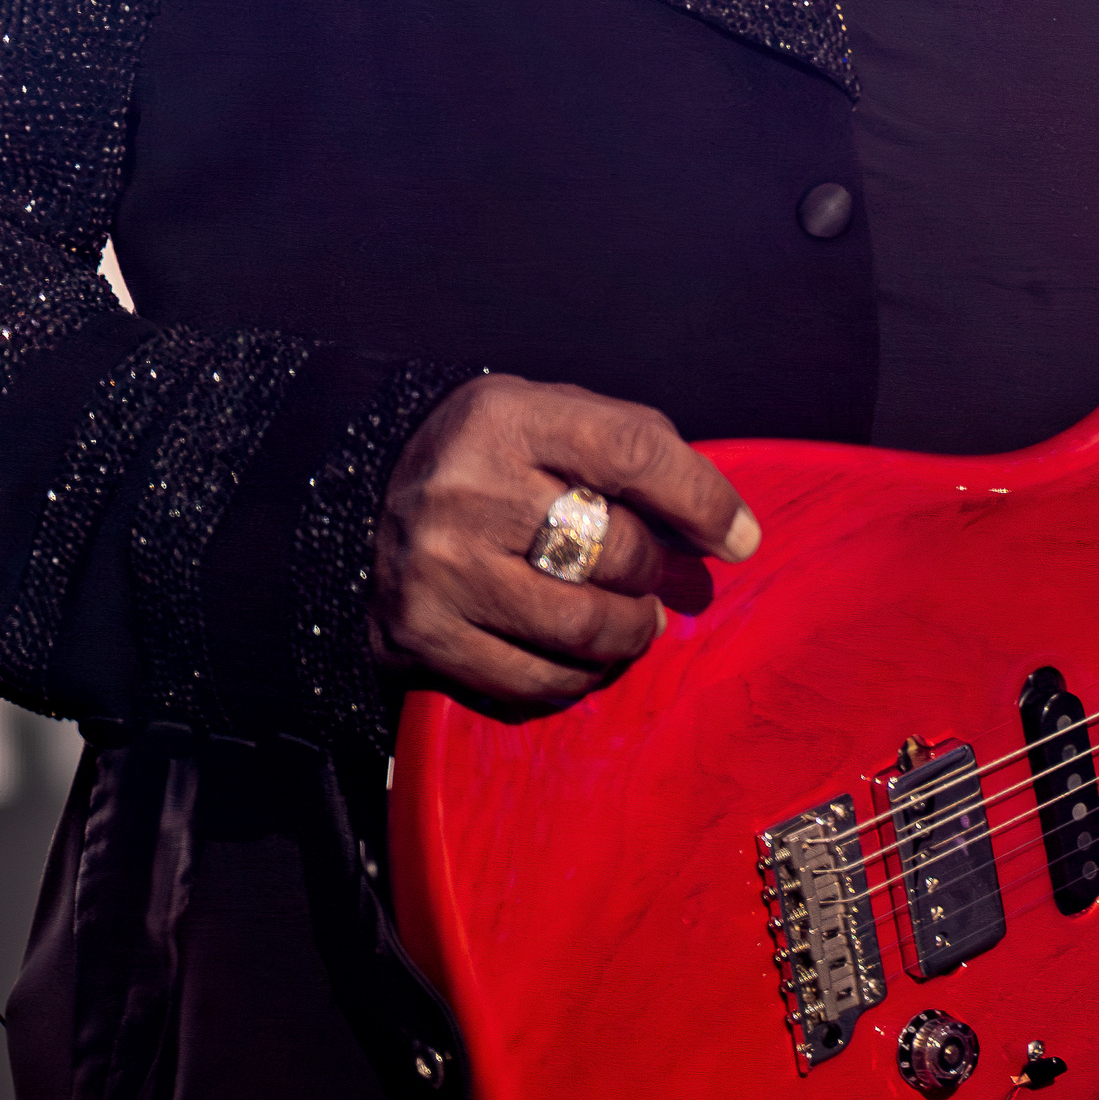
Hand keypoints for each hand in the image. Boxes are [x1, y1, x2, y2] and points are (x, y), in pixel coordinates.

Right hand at [371, 373, 761, 714]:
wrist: (358, 503)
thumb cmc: (490, 461)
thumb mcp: (551, 420)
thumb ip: (635, 453)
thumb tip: (730, 530)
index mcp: (506, 419)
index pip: (633, 452)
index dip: (701, 499)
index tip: (740, 539)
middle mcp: (466, 491)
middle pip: (614, 548)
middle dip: (655, 571)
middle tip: (657, 578)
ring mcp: (439, 570)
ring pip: (581, 626)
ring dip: (630, 632)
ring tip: (636, 621)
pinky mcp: (421, 636)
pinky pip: (532, 680)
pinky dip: (577, 677)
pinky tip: (584, 658)